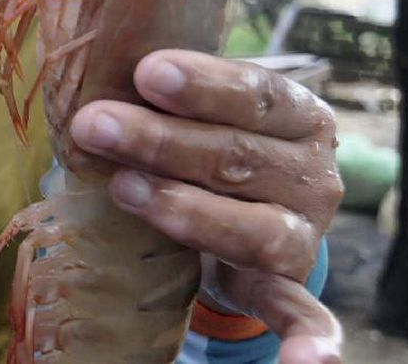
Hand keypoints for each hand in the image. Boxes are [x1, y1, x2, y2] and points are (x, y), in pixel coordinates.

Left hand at [69, 49, 343, 363]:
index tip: (145, 72)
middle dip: (159, 139)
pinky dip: (312, 340)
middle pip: (239, 156)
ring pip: (254, 229)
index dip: (203, 84)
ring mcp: (304, 234)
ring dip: (186, 209)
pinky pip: (305, 314)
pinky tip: (307, 363)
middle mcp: (313, 174)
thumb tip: (94, 81)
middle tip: (93, 124)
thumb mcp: (201, 111)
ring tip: (122, 189)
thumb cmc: (209, 141)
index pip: (257, 93)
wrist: (249, 203)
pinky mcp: (288, 287)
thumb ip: (167, 97)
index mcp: (300, 115)